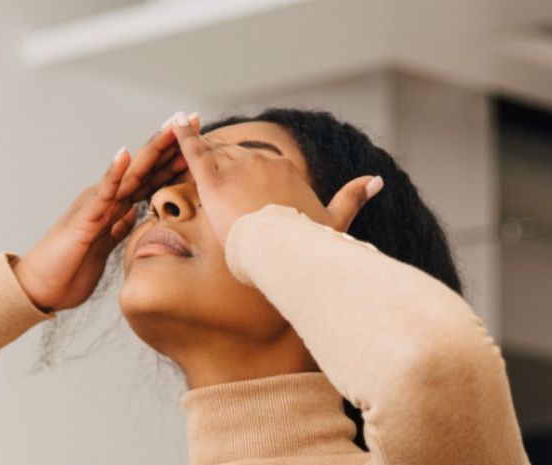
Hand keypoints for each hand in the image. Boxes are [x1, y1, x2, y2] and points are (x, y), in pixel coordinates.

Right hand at [15, 113, 201, 311]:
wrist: (42, 286)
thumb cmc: (70, 268)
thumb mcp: (105, 246)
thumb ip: (118, 227)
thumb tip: (134, 214)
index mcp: (115, 206)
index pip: (150, 177)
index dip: (174, 159)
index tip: (200, 141)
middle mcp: (107, 198)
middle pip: (145, 166)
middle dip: (170, 143)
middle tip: (194, 118)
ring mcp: (96, 205)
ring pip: (130, 172)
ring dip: (151, 149)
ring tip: (171, 128)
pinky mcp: (85, 218)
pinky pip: (102, 192)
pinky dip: (114, 173)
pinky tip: (125, 155)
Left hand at [166, 111, 383, 247]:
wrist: (286, 253)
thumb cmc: (309, 243)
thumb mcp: (335, 220)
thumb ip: (354, 197)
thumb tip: (378, 180)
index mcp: (285, 169)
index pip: (259, 165)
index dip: (246, 176)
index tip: (239, 190)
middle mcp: (262, 161)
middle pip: (235, 159)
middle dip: (222, 170)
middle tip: (204, 183)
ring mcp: (238, 168)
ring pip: (214, 157)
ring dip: (199, 157)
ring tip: (187, 163)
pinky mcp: (214, 181)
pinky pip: (195, 153)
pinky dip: (183, 137)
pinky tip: (173, 124)